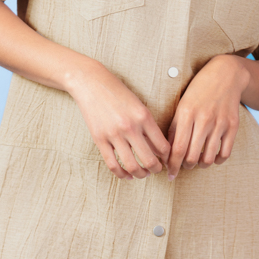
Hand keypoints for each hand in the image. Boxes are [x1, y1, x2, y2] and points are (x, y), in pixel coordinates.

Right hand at [67, 62, 170, 179]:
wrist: (91, 83)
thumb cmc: (117, 92)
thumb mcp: (138, 105)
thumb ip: (147, 125)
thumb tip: (158, 149)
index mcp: (144, 116)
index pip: (162, 146)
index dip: (167, 157)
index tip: (167, 159)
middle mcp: (130, 127)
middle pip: (149, 160)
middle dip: (156, 169)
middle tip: (158, 169)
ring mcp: (113, 135)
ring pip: (131, 166)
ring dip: (141, 174)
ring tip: (144, 174)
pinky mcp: (99, 140)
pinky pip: (112, 164)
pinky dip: (122, 174)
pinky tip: (127, 175)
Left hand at [166, 55, 249, 179]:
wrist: (226, 75)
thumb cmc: (198, 91)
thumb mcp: (182, 105)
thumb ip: (175, 127)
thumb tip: (167, 152)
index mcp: (186, 113)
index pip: (177, 148)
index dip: (172, 165)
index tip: (169, 174)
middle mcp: (203, 119)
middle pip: (192, 156)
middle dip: (185, 166)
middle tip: (183, 166)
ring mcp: (220, 123)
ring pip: (209, 158)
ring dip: (200, 165)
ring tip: (196, 162)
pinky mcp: (233, 126)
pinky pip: (225, 153)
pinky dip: (217, 161)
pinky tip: (212, 158)